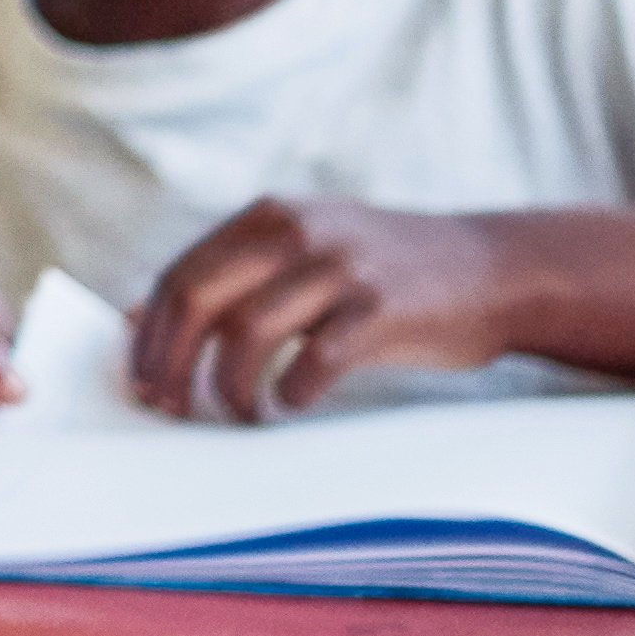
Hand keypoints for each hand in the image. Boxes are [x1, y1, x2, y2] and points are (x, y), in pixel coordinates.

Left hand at [131, 197, 502, 420]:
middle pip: (200, 299)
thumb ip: (232, 278)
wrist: (494, 269)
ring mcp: (340, 266)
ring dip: (230, 388)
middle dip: (172, 363)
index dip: (152, 335)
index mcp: (268, 217)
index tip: (142, 384)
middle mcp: (298, 231)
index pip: (181, 275)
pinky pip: (315, 359)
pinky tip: (290, 406)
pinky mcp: (382, 307)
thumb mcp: (303, 255)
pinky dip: (291, 392)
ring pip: (247, 332)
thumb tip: (139, 319)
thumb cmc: (384, 273)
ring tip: (240, 418)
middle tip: (170, 410)